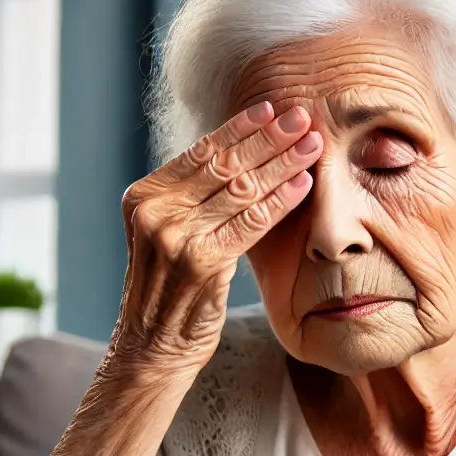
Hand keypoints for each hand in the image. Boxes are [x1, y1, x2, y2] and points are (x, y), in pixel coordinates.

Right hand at [111, 101, 320, 382]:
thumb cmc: (172, 289)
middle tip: (301, 117)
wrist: (154, 346)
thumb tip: (241, 155)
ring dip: (282, 163)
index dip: (238, 128)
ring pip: (241, 190)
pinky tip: (303, 183)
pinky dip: (281, 200)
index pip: (200, 152)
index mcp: (143, 197)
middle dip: (268, 139)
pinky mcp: (202, 262)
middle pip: (224, 165)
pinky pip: (252, 222)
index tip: (270, 109)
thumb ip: (193, 199)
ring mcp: (176, 237)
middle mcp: (155, 212)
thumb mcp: (170, 234)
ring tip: (311, 145)